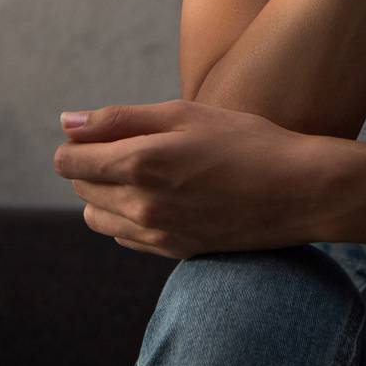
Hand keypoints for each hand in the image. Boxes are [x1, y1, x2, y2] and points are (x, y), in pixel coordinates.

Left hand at [53, 99, 331, 258]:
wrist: (299, 190)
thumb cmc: (245, 141)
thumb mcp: (183, 114)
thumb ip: (118, 119)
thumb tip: (66, 123)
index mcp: (139, 164)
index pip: (68, 162)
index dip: (80, 142)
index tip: (107, 132)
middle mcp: (140, 206)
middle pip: (81, 188)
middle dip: (94, 164)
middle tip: (137, 144)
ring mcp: (156, 235)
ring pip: (97, 216)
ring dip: (108, 192)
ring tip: (149, 171)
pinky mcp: (173, 251)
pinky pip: (125, 235)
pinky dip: (131, 215)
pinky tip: (165, 195)